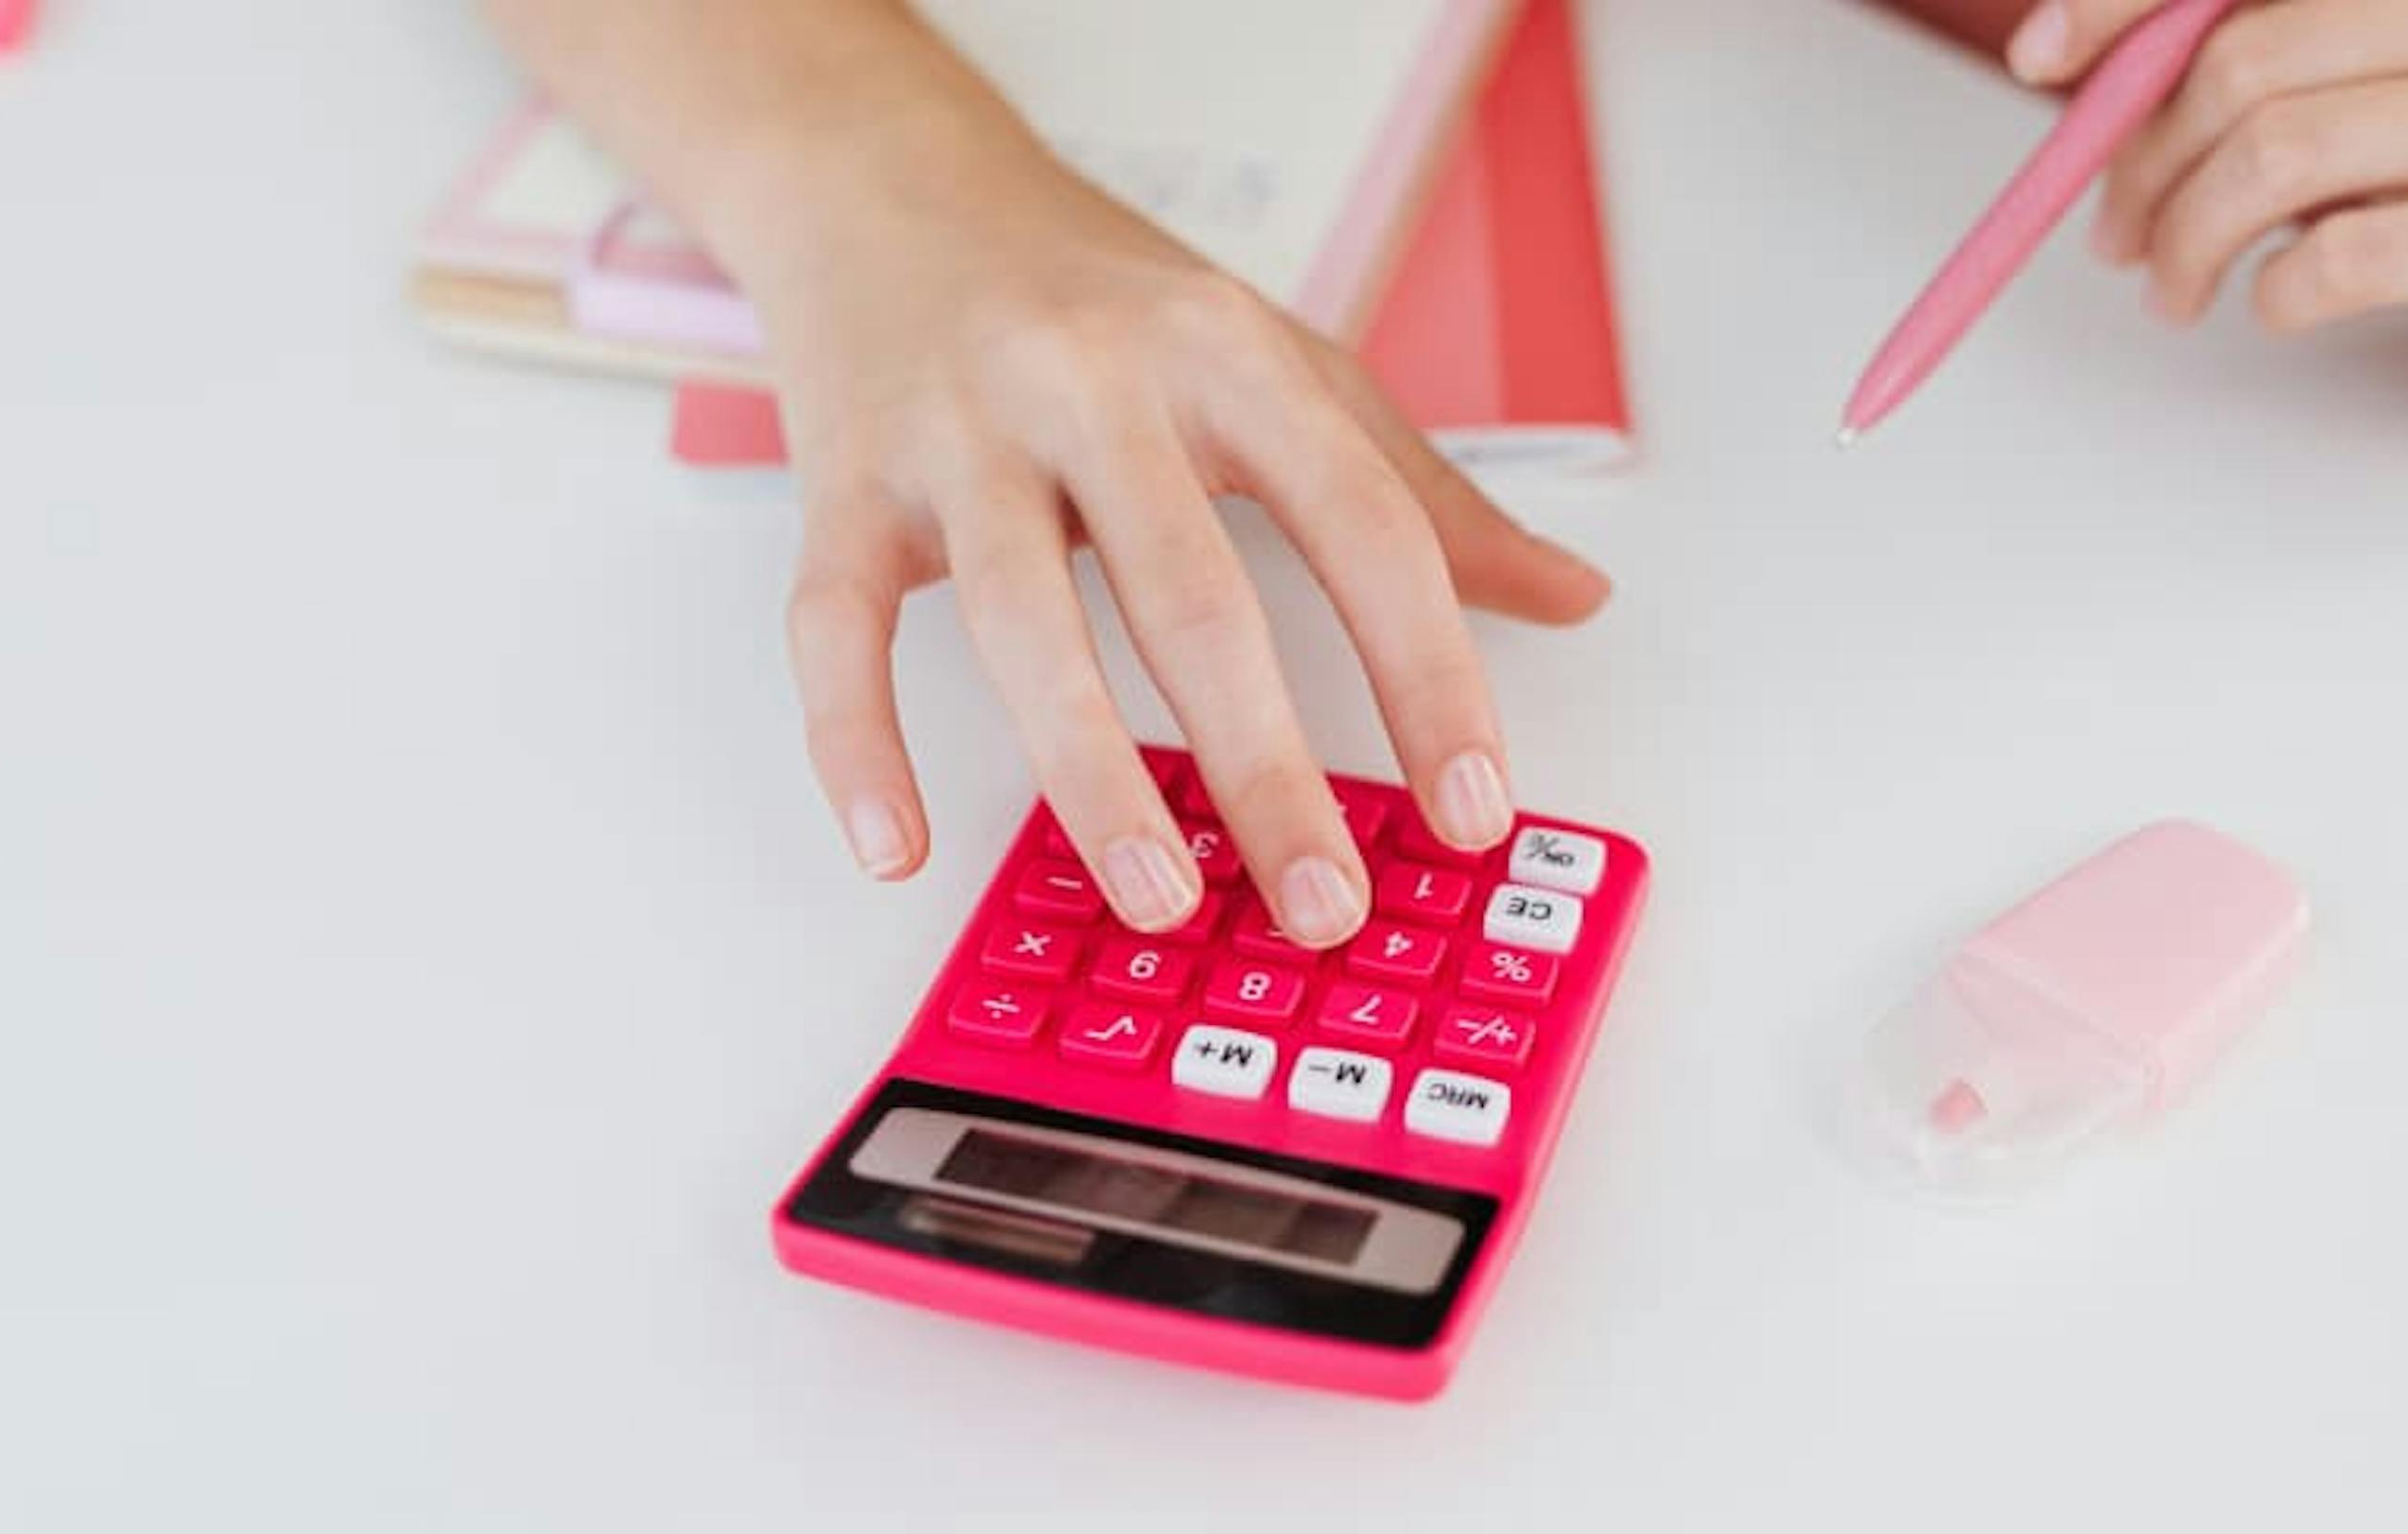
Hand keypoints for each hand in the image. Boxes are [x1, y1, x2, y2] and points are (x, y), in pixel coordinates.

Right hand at [737, 110, 1608, 944]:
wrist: (889, 183)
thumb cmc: (1099, 294)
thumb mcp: (1281, 362)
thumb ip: (1420, 494)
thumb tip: (1571, 599)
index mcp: (1226, 357)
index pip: (1362, 527)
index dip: (1429, 676)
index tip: (1473, 811)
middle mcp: (1092, 385)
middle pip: (1193, 595)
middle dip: (1267, 768)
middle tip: (1323, 904)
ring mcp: (959, 436)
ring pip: (1021, 622)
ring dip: (1093, 778)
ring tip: (1160, 899)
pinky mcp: (845, 485)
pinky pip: (836, 629)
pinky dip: (855, 744)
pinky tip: (897, 847)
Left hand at [2008, 0, 2407, 466]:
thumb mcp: (2352, 87)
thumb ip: (2234, 51)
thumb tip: (2054, 53)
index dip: (2130, 0)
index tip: (2039, 59)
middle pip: (2250, 58)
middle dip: (2146, 161)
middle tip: (2116, 236)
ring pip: (2284, 158)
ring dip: (2190, 242)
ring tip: (2176, 287)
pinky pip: (2348, 258)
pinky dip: (2277, 295)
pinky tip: (2283, 302)